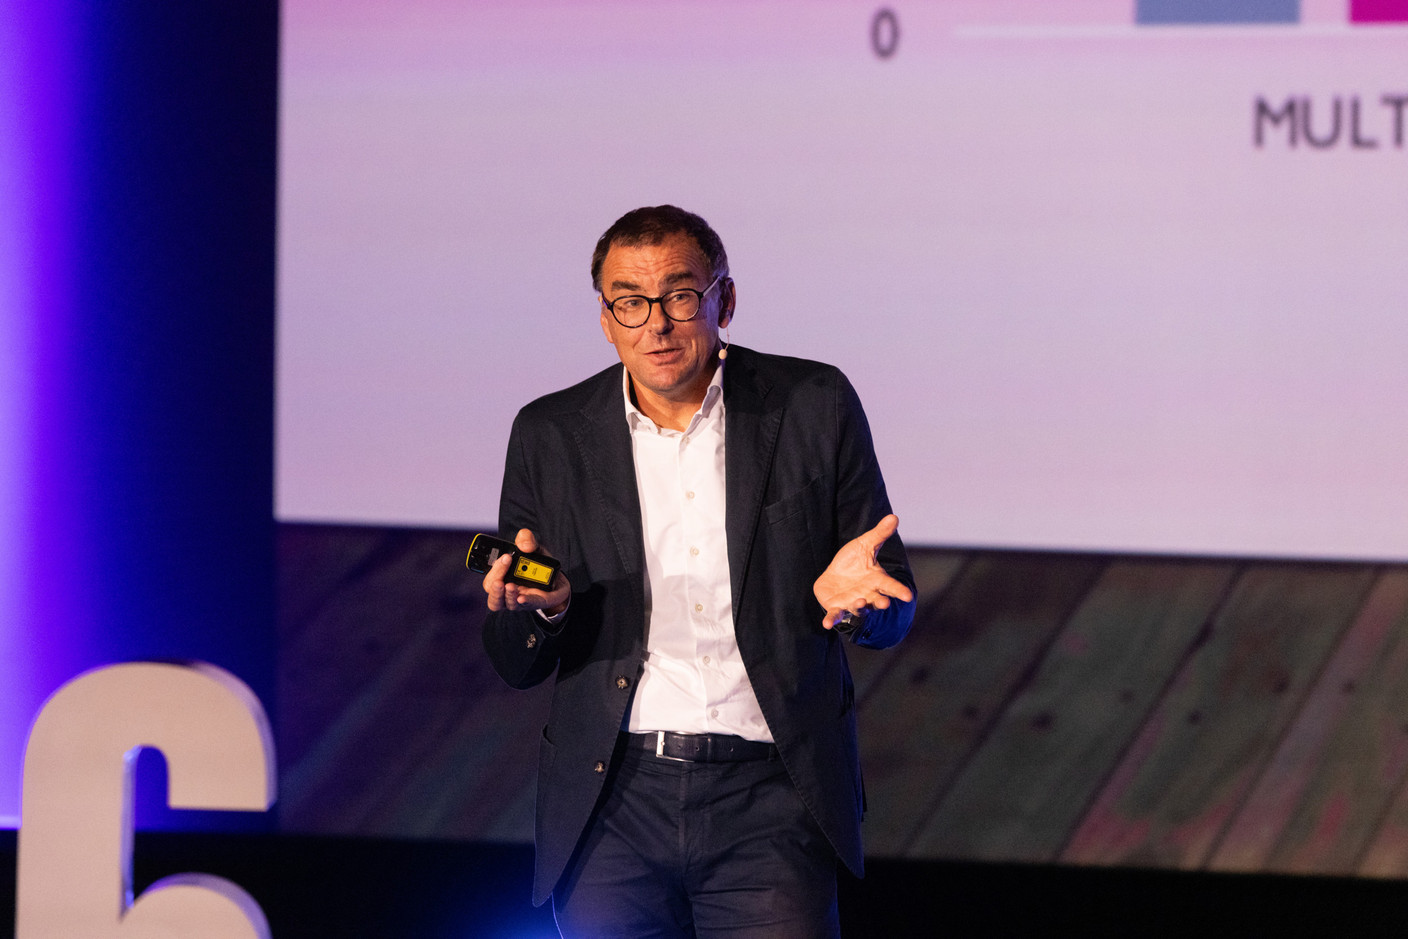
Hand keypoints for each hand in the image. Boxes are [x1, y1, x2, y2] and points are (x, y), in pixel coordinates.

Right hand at [483, 528, 570, 615]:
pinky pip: (528, 605)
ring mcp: (520, 600)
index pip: (490, 579)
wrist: (558, 578)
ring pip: (505, 604)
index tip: (506, 557)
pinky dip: (525, 601)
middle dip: (495, 584)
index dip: (495, 569)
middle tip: (502, 575)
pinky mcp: (536, 602)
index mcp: (503, 577)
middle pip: (493, 594)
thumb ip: (526, 540)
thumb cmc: (539, 565)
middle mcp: (508, 591)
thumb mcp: (533, 548)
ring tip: (510, 586)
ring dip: (506, 595)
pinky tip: (522, 598)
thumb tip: (524, 545)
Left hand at [813, 514, 912, 629]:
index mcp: (877, 580)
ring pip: (858, 608)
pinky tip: (826, 624)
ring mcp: (852, 603)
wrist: (836, 574)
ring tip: (861, 603)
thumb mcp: (865, 545)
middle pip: (876, 600)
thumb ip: (879, 534)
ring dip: (860, 607)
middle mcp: (867, 595)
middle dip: (880, 602)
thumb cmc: (854, 561)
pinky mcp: (836, 607)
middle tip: (885, 603)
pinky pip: (834, 616)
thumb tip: (894, 516)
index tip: (908, 596)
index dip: (899, 591)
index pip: (891, 586)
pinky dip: (831, 620)